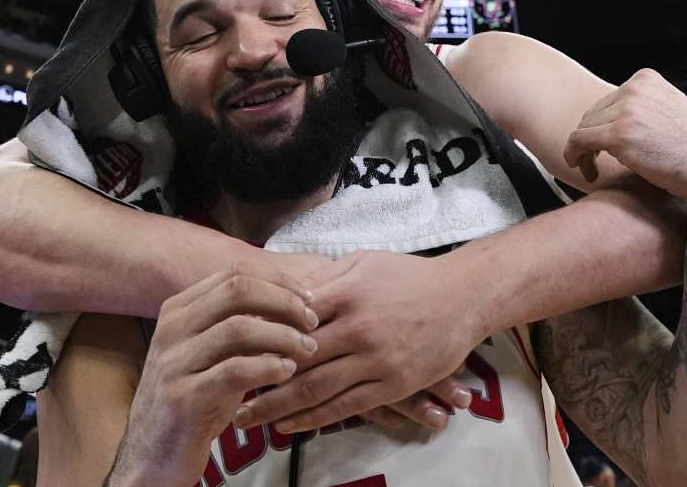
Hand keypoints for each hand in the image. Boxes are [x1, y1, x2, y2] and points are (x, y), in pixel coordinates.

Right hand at [112, 265, 318, 486]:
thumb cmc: (193, 399)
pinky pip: (235, 370)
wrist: (153, 453)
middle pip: (237, 291)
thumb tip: (290, 300)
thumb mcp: (208, 353)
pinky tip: (286, 373)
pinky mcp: (183, 398)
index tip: (307, 299)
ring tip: (306, 350)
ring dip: (283, 336)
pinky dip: (269, 367)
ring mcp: (174, 362)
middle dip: (284, 302)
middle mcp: (171, 329)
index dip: (277, 281)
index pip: (233, 274)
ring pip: (239, 328)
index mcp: (177, 310)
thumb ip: (238, 325)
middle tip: (311, 323)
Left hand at [236, 251, 483, 433]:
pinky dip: (314, 418)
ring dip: (277, 407)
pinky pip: (346, 406)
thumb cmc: (409, 275)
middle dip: (256, 379)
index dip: (257, 335)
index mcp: (344, 293)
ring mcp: (376, 359)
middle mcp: (357, 328)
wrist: (463, 296)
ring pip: (316, 388)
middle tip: (223, 393)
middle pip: (295, 359)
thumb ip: (323, 278)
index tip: (227, 349)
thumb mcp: (362, 261)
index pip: (288, 317)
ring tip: (246, 418)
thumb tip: (284, 291)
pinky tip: (289, 425)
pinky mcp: (393, 383)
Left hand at [563, 68, 686, 207]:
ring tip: (592, 170)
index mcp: (646, 79)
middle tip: (595, 162)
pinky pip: (578, 142)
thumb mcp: (673, 112)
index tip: (604, 147)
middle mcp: (635, 89)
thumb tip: (619, 113)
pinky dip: (574, 157)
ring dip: (583, 152)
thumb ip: (646, 108)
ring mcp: (627, 111)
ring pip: (583, 129)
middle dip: (591, 139)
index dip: (602, 126)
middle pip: (592, 114)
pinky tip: (587, 172)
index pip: (607, 102)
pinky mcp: (619, 135)